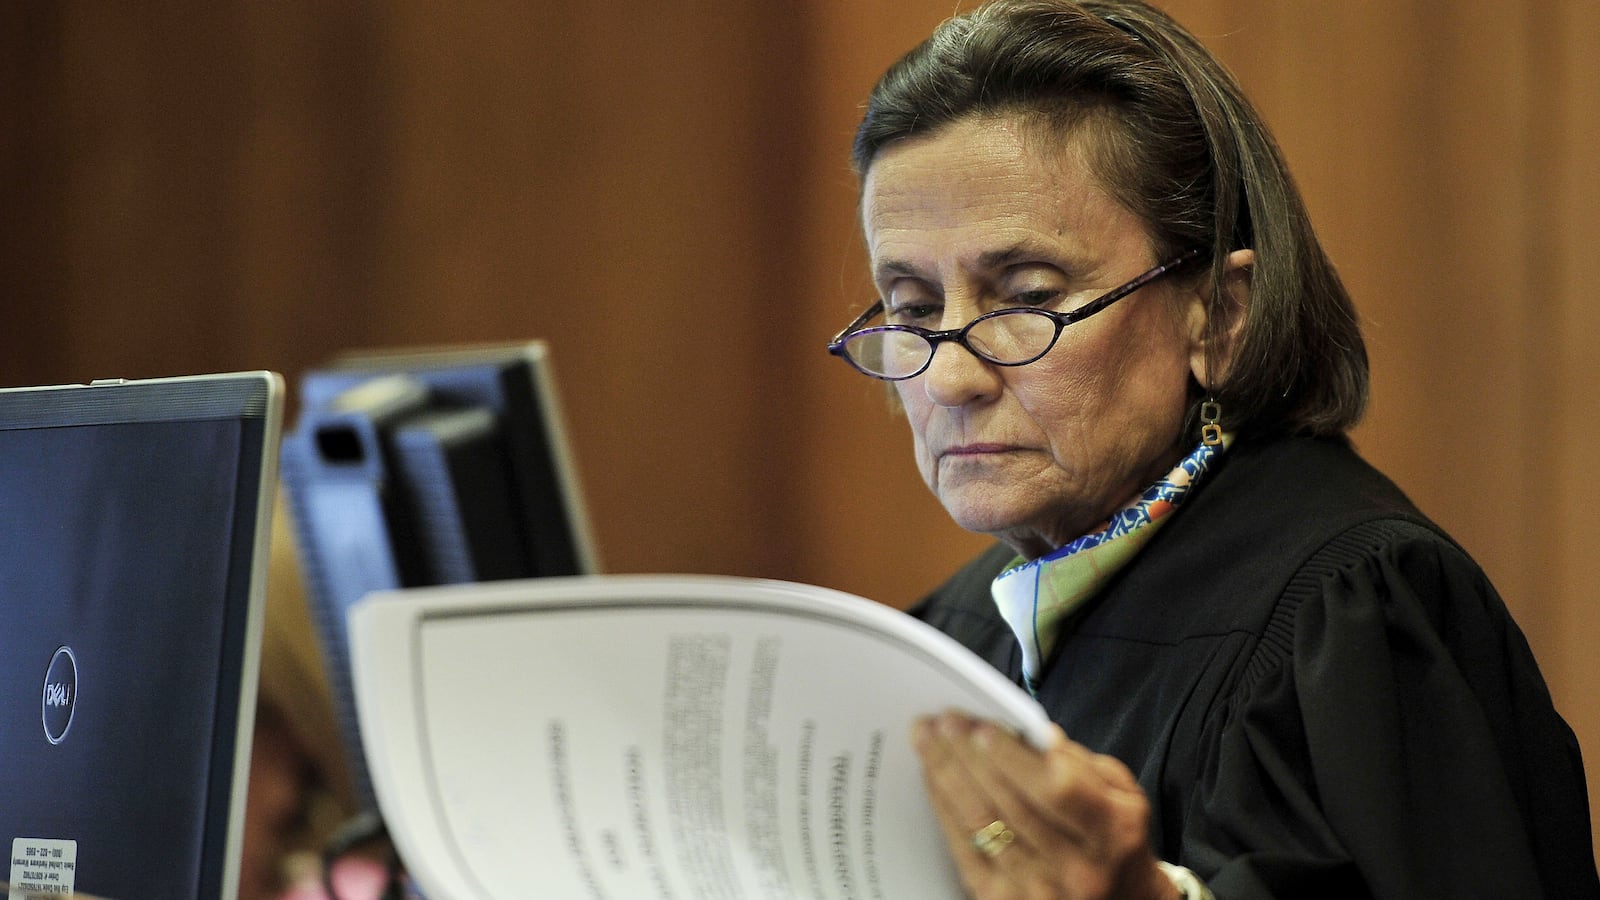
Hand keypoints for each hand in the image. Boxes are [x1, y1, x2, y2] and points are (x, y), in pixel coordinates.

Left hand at [913, 711, 1178, 899]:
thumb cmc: (1114, 836)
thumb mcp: (1119, 794)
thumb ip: (1080, 763)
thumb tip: (1034, 733)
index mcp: (1113, 831)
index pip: (1056, 788)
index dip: (1014, 758)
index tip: (982, 728)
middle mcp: (1079, 867)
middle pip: (1010, 805)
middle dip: (969, 757)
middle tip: (942, 722)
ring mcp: (1041, 891)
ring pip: (982, 825)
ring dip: (948, 776)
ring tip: (928, 740)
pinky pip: (965, 850)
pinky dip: (944, 808)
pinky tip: (933, 779)